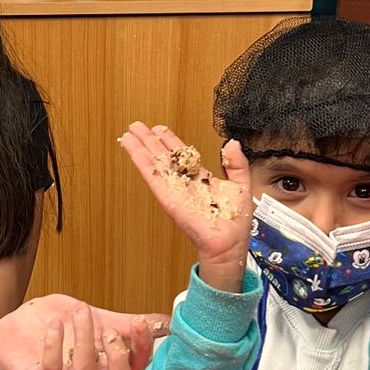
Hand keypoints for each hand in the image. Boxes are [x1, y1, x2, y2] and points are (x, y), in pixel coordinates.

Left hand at [0, 296, 167, 369]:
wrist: (10, 331)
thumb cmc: (52, 326)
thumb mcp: (93, 317)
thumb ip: (122, 323)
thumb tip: (163, 321)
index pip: (135, 369)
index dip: (141, 349)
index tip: (139, 324)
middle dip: (117, 354)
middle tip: (106, 328)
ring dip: (85, 341)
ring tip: (79, 312)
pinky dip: (56, 346)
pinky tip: (55, 324)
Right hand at [120, 123, 251, 290]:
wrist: (228, 242)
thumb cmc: (236, 221)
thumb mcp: (241, 184)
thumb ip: (236, 163)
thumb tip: (232, 144)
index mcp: (200, 179)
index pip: (181, 155)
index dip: (170, 140)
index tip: (160, 129)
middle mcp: (184, 182)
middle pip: (162, 156)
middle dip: (150, 140)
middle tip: (137, 126)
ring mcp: (173, 189)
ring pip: (153, 163)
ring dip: (140, 147)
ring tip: (129, 133)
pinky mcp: (167, 197)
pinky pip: (152, 176)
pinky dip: (141, 161)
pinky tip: (132, 148)